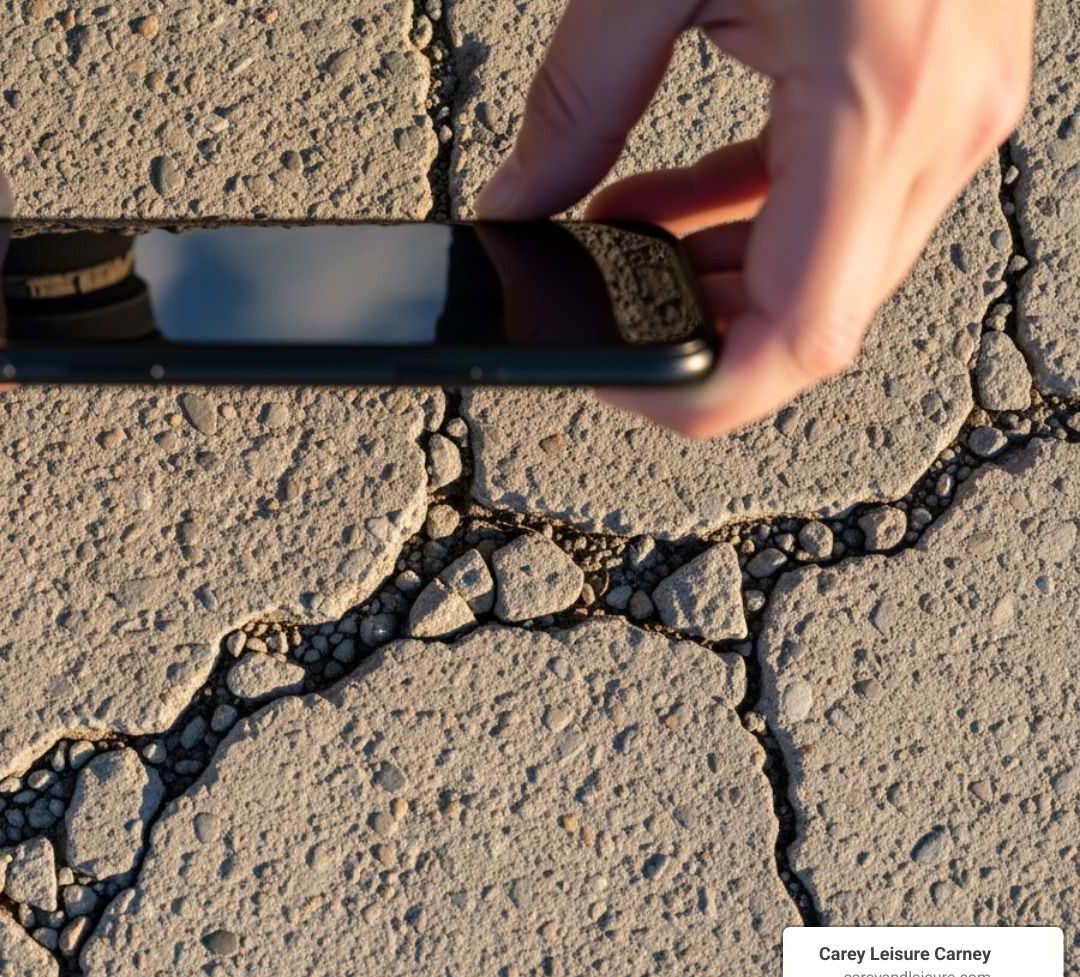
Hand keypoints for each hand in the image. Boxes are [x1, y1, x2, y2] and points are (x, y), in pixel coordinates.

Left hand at [476, 0, 1034, 437]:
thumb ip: (576, 105)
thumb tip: (517, 205)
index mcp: (880, 104)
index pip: (801, 339)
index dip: (699, 393)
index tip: (614, 380)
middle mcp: (942, 128)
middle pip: (813, 318)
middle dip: (691, 329)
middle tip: (591, 306)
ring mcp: (954, 112)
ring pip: (828, 269)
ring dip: (714, 277)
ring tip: (609, 240)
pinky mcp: (937, 88)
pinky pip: (840, 201)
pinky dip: (747, 220)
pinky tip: (662, 199)